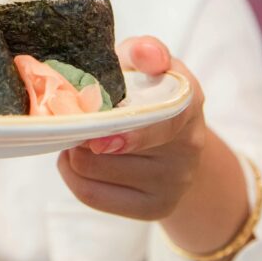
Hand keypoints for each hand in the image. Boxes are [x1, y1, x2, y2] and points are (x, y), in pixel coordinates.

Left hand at [57, 35, 205, 220]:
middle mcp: (189, 147)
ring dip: (73, 150)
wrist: (176, 142)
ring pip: (93, 169)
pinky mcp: (155, 209)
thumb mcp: (147, 63)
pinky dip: (72, 175)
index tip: (98, 139)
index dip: (131, 133)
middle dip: (83, 130)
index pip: (164, 121)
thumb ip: (144, 51)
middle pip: (111, 147)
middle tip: (73, 118)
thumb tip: (147, 53)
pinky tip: (78, 159)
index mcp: (188, 103)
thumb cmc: (149, 91)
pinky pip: (92, 195)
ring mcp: (174, 183)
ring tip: (80, 135)